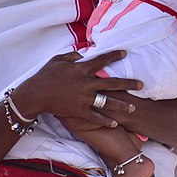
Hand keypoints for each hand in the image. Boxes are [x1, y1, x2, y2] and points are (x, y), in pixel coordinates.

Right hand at [12, 50, 139, 127]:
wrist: (35, 94)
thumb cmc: (45, 75)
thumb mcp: (58, 60)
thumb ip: (72, 56)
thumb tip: (83, 53)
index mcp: (81, 69)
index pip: (102, 60)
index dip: (114, 55)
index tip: (125, 53)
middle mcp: (86, 83)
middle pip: (112, 83)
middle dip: (128, 84)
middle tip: (141, 85)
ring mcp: (84, 98)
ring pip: (108, 102)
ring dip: (122, 105)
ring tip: (133, 108)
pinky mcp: (79, 111)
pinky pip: (95, 117)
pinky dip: (105, 121)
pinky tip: (115, 124)